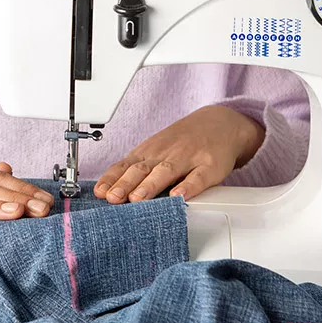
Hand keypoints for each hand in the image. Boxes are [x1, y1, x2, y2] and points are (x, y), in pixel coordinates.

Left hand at [94, 105, 264, 203]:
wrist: (221, 123)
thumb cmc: (182, 142)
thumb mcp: (155, 150)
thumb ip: (135, 169)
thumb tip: (108, 190)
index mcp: (149, 152)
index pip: (125, 166)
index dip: (112, 179)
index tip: (100, 192)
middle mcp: (165, 154)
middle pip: (141, 169)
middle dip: (125, 184)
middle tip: (113, 198)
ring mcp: (187, 159)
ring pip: (166, 172)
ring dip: (150, 186)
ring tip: (138, 199)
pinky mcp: (209, 166)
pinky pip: (198, 177)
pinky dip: (188, 186)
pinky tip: (179, 196)